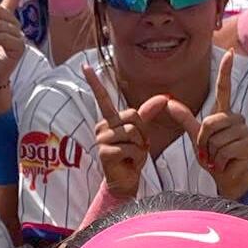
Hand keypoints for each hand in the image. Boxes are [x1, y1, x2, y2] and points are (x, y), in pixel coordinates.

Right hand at [86, 63, 152, 197]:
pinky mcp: (104, 153)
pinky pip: (130, 148)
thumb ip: (148, 114)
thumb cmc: (131, 156)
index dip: (94, 82)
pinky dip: (136, 157)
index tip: (84, 66)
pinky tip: (128, 163)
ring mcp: (101, 140)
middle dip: (142, 132)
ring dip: (140, 146)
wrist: (125, 181)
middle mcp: (102, 127)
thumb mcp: (141, 133)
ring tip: (132, 155)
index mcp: (109, 120)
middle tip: (137, 146)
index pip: (102, 98)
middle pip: (132, 116)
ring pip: (132, 133)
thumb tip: (163, 97)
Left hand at [163, 51, 247, 198]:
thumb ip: (185, 119)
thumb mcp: (196, 137)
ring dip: (211, 153)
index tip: (231, 53)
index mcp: (223, 114)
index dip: (226, 71)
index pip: (224, 89)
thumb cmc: (213, 157)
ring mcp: (244, 130)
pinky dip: (219, 161)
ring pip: (216, 138)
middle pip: (210, 122)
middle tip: (210, 151)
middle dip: (204, 140)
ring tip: (218, 157)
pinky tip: (225, 163)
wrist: (226, 177)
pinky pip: (223, 150)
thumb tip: (169, 102)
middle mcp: (236, 118)